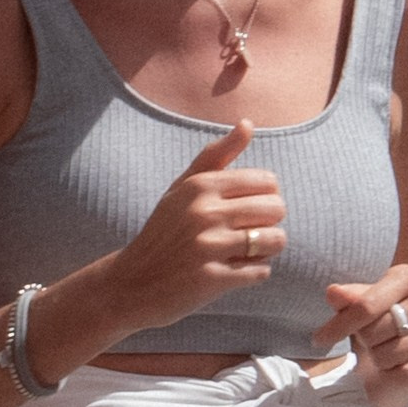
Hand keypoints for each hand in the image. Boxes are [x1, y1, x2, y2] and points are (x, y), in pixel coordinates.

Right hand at [100, 121, 288, 337]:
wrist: (131, 284)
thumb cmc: (163, 232)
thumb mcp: (182, 190)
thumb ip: (216, 156)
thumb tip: (248, 123)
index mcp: (200, 186)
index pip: (268, 181)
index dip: (266, 197)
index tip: (248, 210)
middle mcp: (204, 213)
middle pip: (276, 208)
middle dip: (269, 223)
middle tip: (246, 233)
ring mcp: (207, 247)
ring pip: (275, 240)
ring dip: (266, 249)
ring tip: (245, 252)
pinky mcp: (211, 279)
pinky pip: (261, 271)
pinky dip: (253, 273)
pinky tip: (232, 272)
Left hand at [319, 267, 407, 406]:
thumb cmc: (387, 313)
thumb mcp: (369, 299)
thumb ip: (351, 298)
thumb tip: (333, 292)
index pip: (366, 306)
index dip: (339, 325)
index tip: (319, 339)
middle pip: (373, 334)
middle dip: (364, 340)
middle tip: (368, 339)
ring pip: (387, 356)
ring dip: (378, 359)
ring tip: (384, 349)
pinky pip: (405, 374)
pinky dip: (392, 375)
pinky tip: (394, 366)